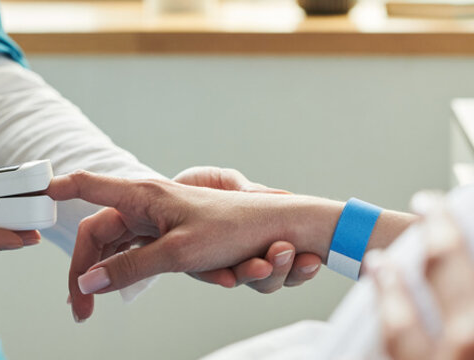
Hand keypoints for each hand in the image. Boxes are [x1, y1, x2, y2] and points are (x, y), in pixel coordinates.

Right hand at [46, 171, 344, 321]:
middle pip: (99, 235)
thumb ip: (131, 268)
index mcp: (144, 195)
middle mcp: (149, 204)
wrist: (281, 228)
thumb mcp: (177, 253)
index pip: (88, 187)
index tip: (32, 196)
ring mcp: (161, 221)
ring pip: (119, 250)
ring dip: (106, 278)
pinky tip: (120, 288)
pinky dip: (133, 274)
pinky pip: (143, 256)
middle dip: (83, 271)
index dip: (57, 189)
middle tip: (76, 308)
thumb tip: (90, 283)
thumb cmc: (234, 228)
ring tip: (87, 306)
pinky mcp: (175, 237)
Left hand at [173, 166, 322, 291]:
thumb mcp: (226, 181)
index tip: (315, 258)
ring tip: (263, 264)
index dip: (304, 265)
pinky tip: (229, 277)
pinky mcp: (195, 264)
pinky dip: (220, 276)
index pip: (291, 259)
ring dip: (257, 274)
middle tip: (285, 251)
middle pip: (275, 277)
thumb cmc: (198, 187)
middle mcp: (245, 255)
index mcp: (260, 235)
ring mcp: (222, 261)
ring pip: (248, 281)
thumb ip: (248, 191)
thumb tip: (283, 197)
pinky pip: (210, 275)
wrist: (158, 196)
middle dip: (286, 270)